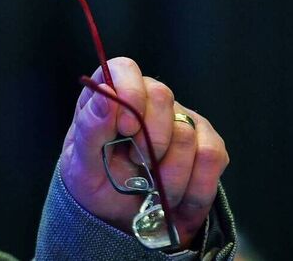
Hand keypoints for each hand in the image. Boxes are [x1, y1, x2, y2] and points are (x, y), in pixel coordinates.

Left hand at [59, 57, 228, 248]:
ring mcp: (181, 121)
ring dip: (168, 175)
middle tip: (137, 166)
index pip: (124, 69)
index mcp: (109, 97)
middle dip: (149, 141)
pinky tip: (175, 195)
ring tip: (152, 189)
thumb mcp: (81, 165)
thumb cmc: (96, 187)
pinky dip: (192, 186)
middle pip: (162, 95)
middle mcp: (147, 102)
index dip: (129, 92)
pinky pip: (211, 157)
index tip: (125, 128)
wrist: (125, 224)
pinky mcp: (207, 145)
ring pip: (187, 134)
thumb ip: (89, 127)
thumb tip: (105, 94)